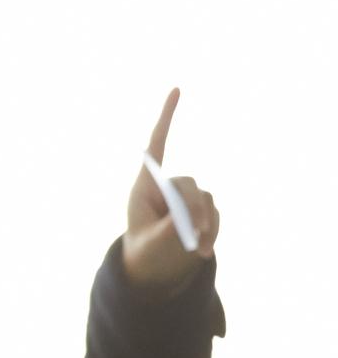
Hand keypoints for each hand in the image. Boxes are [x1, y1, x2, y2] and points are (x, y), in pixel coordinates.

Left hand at [121, 88, 219, 296]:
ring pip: (205, 200)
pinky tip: (202, 251)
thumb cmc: (144, 251)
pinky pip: (214, 215)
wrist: (154, 268)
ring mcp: (187, 197)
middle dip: (193, 208)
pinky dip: (212, 233)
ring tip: (196, 250)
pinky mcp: (203, 209)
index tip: (177, 89)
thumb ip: (166, 229)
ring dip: (205, 224)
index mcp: (145, 187)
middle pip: (188, 184)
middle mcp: (167, 186)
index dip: (166, 118)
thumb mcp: (150, 244)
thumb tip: (187, 217)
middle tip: (195, 233)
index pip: (156, 147)